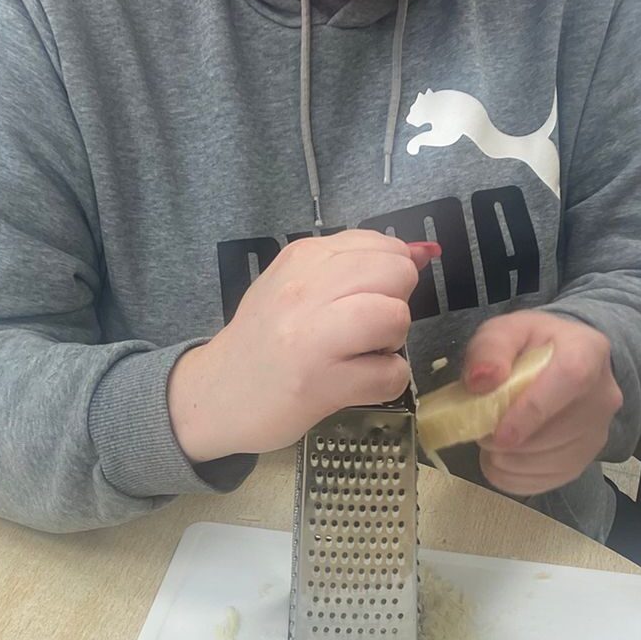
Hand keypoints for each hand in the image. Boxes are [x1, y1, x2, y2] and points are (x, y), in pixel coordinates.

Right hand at [169, 231, 438, 462]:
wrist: (215, 394)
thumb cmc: (263, 340)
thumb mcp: (297, 286)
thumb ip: (355, 265)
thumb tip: (425, 251)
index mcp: (302, 258)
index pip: (381, 245)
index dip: (391, 274)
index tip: (366, 297)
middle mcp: (306, 290)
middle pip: (397, 275)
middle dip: (397, 303)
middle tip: (366, 327)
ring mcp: (312, 338)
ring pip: (396, 318)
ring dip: (392, 342)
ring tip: (362, 354)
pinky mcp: (321, 384)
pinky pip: (392, 374)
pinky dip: (385, 382)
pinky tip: (355, 382)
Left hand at [464, 311, 622, 496]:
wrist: (559, 364)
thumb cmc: (530, 346)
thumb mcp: (505, 331)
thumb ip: (490, 348)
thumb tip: (481, 380)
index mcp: (588, 351)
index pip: (570, 380)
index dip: (532, 411)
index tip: (499, 433)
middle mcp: (603, 396)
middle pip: (558, 432)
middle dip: (510, 441)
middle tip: (482, 430)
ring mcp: (597, 433)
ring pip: (549, 463)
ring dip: (507, 460)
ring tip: (492, 438)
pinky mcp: (583, 462)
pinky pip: (543, 483)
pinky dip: (511, 477)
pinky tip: (501, 457)